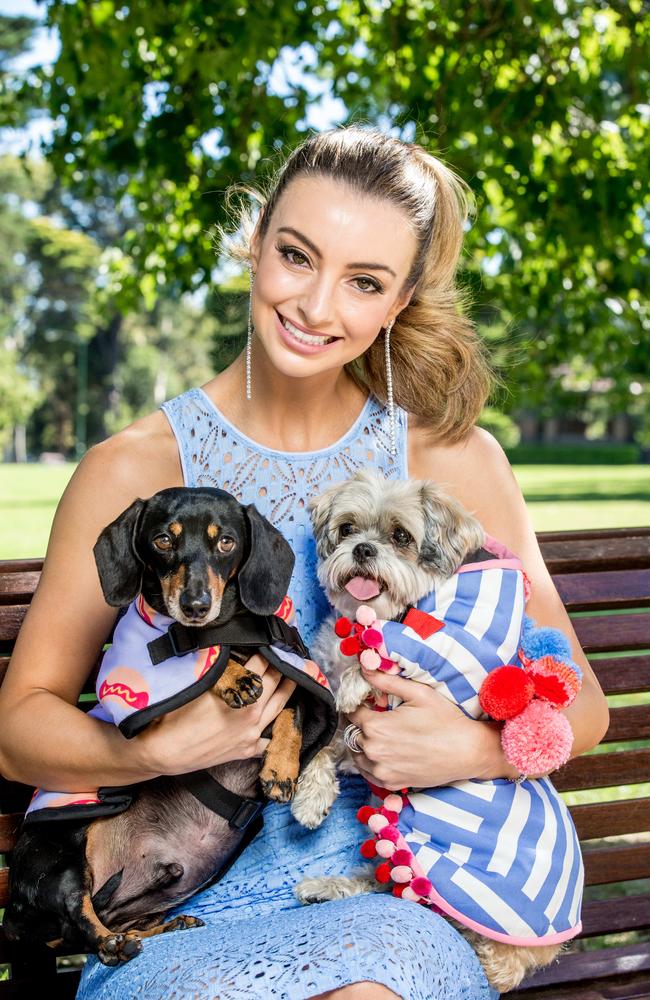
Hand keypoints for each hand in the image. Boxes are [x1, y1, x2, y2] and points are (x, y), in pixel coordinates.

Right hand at [136, 654, 295, 776]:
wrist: (163, 750)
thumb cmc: (175, 714)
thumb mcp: (199, 682)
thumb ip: (222, 668)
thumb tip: (235, 653)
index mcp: (242, 692)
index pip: (262, 663)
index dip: (268, 650)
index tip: (277, 640)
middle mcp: (253, 713)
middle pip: (275, 683)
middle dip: (286, 667)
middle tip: (298, 657)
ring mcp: (251, 734)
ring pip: (278, 708)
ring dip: (288, 691)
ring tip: (298, 678)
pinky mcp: (246, 750)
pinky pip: (269, 740)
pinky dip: (277, 729)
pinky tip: (283, 721)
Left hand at [346, 667, 500, 789]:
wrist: (467, 752)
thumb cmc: (445, 720)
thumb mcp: (418, 693)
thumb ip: (387, 681)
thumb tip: (364, 668)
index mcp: (376, 727)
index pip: (351, 713)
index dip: (359, 705)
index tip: (368, 704)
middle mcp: (373, 751)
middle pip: (353, 734)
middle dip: (362, 725)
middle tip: (380, 719)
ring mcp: (381, 771)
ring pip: (358, 755)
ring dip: (365, 745)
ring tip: (385, 737)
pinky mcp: (390, 784)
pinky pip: (369, 773)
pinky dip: (373, 763)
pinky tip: (389, 753)